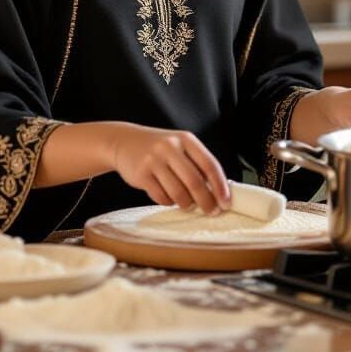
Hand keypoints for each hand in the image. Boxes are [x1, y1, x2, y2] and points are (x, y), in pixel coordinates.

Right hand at [109, 123, 230, 213]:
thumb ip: (196, 164)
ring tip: (187, 204)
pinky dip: (168, 202)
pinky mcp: (141, 174)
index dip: (220, 186)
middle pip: (195, 182)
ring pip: (178, 193)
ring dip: (186, 204)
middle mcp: (170, 147)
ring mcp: (154, 160)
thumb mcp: (179, 146)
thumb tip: (217, 191)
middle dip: (206, 201)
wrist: (124, 141)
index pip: (209, 164)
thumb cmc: (158, 148)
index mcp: (186, 139)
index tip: (226, 202)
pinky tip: (168, 197)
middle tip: (211, 211)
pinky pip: (161, 197)